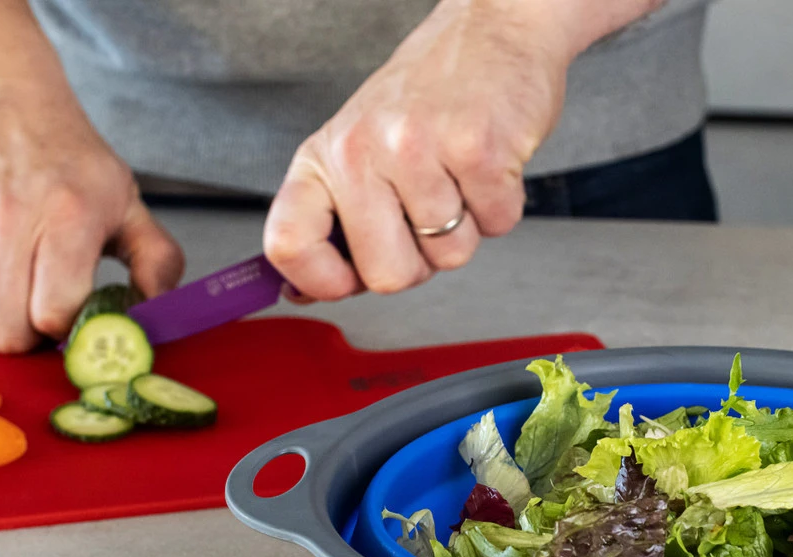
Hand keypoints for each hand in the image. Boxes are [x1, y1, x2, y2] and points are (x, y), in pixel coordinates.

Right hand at [0, 90, 183, 351]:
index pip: (55, 311)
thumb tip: (158, 314)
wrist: (10, 108)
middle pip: (8, 330)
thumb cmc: (74, 164)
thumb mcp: (131, 206)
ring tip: (15, 311)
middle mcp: (7, 220)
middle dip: (33, 339)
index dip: (69, 329)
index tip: (78, 316)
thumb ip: (157, 262)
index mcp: (67, 216)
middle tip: (46, 317)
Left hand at [263, 0, 582, 300]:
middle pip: (387, 276)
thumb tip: (307, 291)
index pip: (290, 245)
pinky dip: (502, 206)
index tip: (347, 281)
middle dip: (420, 262)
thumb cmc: (430, 96)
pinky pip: (497, 226)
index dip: (322, 283)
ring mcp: (418, 149)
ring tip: (461, 176)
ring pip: (450, 257)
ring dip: (468, 228)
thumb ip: (337, 221)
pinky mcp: (478, 150)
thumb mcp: (360, 148)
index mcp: (324, 157)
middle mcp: (362, 151)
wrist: (492, 29)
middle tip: (429, 215)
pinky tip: (489, 165)